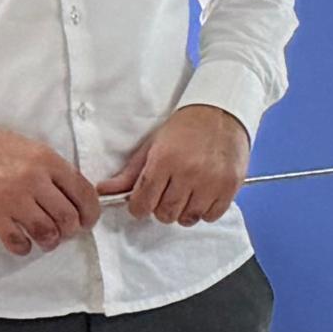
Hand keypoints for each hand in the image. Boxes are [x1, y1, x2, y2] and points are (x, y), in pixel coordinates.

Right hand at [0, 121, 102, 257]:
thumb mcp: (30, 148)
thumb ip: (53, 170)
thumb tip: (75, 197)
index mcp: (47, 160)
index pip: (83, 192)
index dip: (91, 212)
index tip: (87, 221)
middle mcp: (33, 179)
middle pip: (68, 217)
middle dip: (71, 230)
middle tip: (65, 232)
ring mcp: (12, 198)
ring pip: (47, 232)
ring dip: (50, 241)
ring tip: (45, 239)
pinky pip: (18, 242)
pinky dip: (24, 247)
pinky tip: (22, 242)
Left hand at [109, 104, 249, 227]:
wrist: (220, 112)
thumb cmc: (184, 128)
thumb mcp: (152, 146)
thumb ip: (129, 174)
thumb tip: (103, 191)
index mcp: (164, 160)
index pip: (142, 204)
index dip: (139, 206)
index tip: (143, 201)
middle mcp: (188, 172)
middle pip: (165, 214)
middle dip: (161, 208)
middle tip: (167, 193)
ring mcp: (211, 181)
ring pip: (187, 218)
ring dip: (183, 211)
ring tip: (186, 192)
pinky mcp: (229, 187)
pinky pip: (210, 216)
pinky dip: (204, 211)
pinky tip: (202, 194)